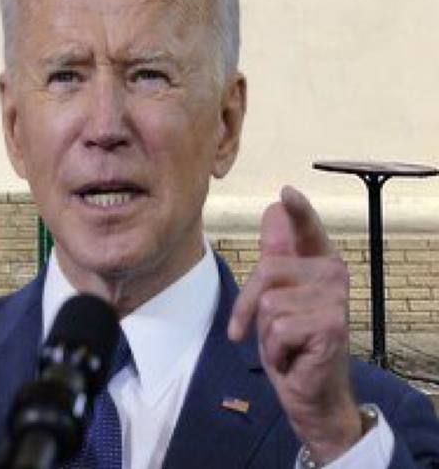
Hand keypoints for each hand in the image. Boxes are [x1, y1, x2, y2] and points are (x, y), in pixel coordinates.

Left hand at [228, 186, 362, 463]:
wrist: (309, 392)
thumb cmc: (289, 342)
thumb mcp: (273, 296)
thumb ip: (275, 255)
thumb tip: (274, 211)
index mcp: (317, 262)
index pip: (306, 228)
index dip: (296, 211)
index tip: (286, 192)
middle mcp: (331, 274)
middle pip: (266, 269)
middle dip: (250, 304)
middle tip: (264, 330)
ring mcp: (334, 299)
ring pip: (267, 301)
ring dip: (263, 331)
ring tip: (284, 344)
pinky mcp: (330, 325)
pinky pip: (275, 328)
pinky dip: (273, 349)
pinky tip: (292, 357)